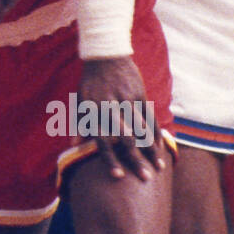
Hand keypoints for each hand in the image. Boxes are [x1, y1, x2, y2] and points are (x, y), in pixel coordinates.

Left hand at [79, 57, 165, 181]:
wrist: (105, 55)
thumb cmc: (90, 83)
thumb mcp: (80, 101)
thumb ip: (79, 124)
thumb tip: (73, 146)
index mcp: (94, 111)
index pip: (102, 140)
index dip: (110, 158)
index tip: (118, 176)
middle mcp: (111, 107)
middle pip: (125, 138)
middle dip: (136, 159)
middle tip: (145, 178)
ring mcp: (127, 100)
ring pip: (141, 129)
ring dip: (150, 149)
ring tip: (159, 167)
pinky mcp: (139, 93)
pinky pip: (150, 116)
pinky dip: (156, 132)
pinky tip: (160, 146)